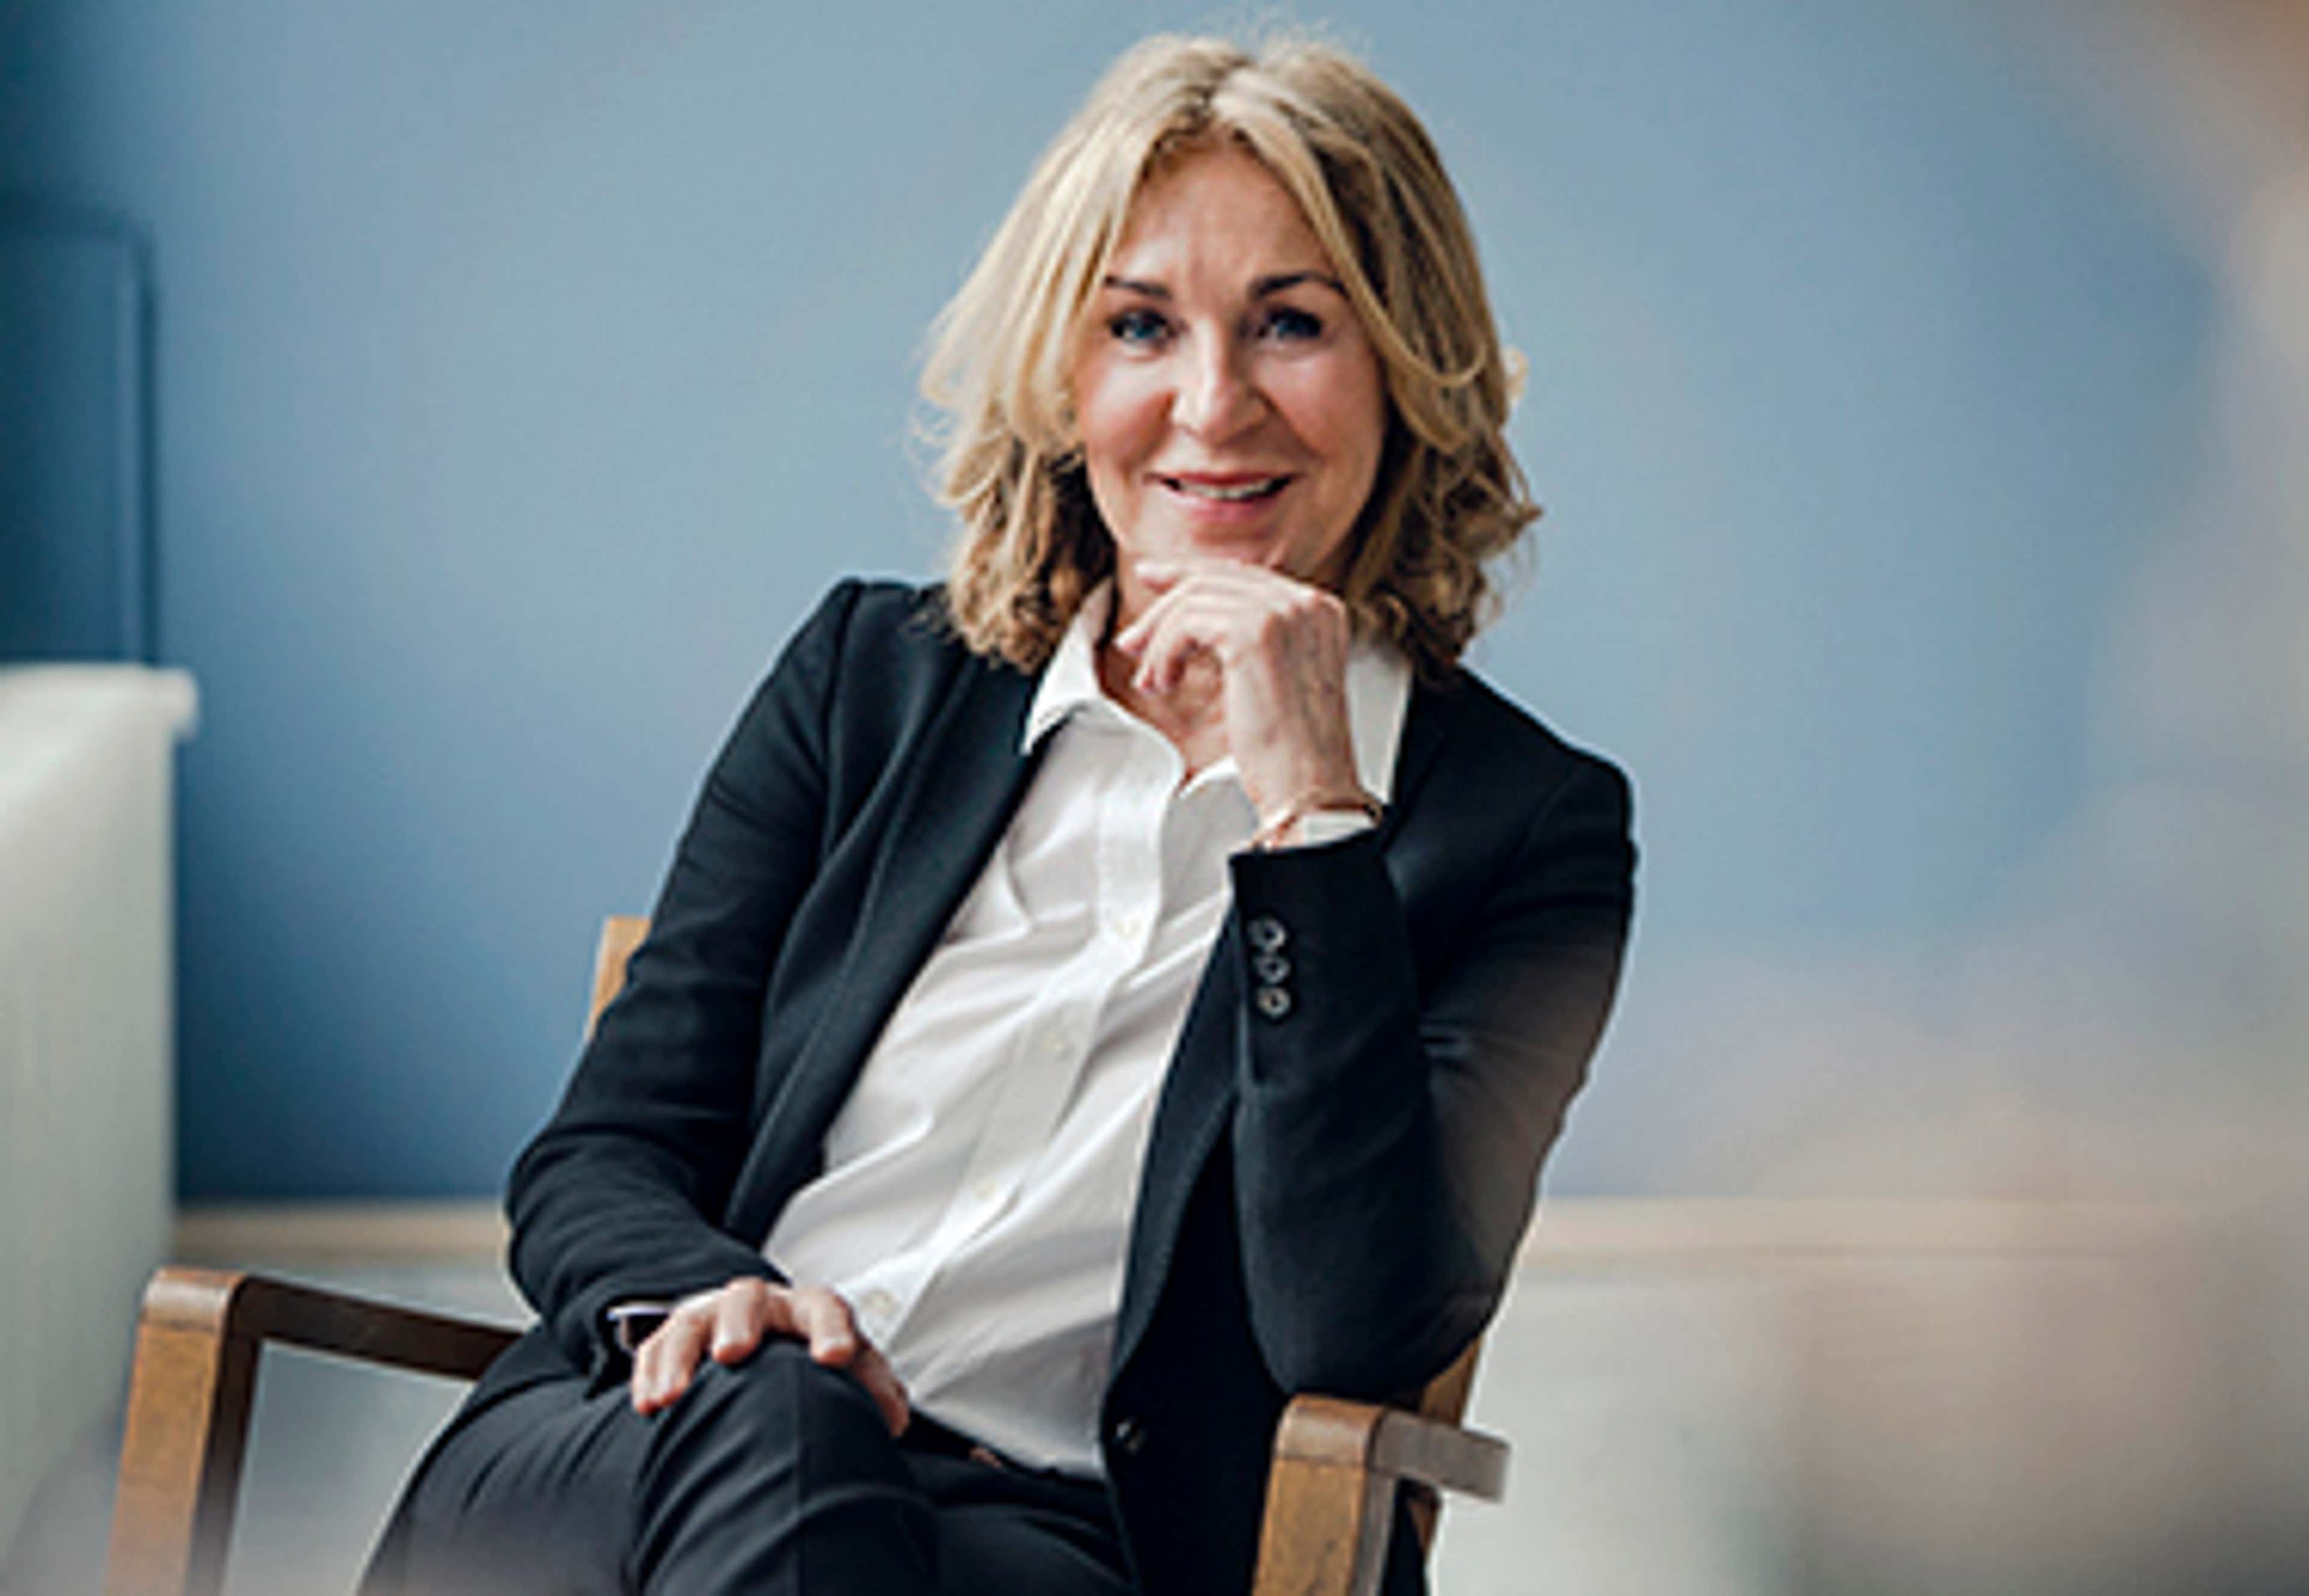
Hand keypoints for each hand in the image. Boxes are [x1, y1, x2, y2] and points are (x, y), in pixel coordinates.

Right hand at [629, 1277, 909, 1435]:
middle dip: (740, 1323)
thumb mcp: (846, 1366)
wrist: (767, 1344)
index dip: (831, 1330)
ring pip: (693, 1322)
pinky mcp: (678, 1338)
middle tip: (733, 1353)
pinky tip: (648, 1405)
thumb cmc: (811, 1358)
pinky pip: (656, 1346)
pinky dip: (651, 1373)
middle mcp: (762, 1307)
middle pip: (749, 1299)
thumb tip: (892, 1417)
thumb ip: (871, 1384)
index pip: (825, 1309)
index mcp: (810, 1310)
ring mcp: (714, 1317)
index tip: (834, 1358)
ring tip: (671, 1396)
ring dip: (680, 1357)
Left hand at [1111, 559, 1362, 829]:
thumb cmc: (1294, 753)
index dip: (1190, 574)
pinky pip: (1187, 624)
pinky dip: (1165, 654)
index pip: (1243, 576)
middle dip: (1163, 608)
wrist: (1310, 790)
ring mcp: (1284, 614)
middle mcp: (1307, 603)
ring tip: (1150, 681)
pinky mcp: (1254, 633)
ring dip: (1160, 641)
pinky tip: (1164, 684)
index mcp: (1319, 611)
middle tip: (1133, 641)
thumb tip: (1198, 617)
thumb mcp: (1276, 679)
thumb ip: (1252, 640)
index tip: (1153, 580)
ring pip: (1194, 601)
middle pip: (1213, 580)